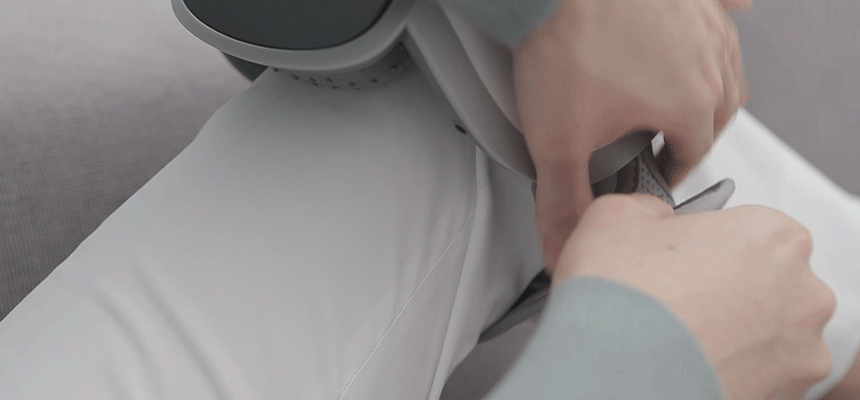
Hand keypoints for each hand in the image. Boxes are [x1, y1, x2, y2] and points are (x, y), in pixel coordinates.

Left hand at [513, 0, 748, 270]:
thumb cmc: (563, 45)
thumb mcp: (557, 142)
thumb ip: (563, 203)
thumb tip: (563, 249)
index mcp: (689, 104)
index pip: (695, 153)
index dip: (673, 170)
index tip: (657, 173)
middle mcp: (709, 62)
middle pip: (718, 112)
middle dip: (694, 133)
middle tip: (666, 142)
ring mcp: (703, 22)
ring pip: (725, 66)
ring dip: (709, 88)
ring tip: (684, 98)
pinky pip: (722, 12)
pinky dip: (722, 23)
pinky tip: (725, 19)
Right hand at [553, 194, 835, 399]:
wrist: (613, 373)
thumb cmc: (622, 293)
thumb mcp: (616, 214)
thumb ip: (653, 207)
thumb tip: (657, 220)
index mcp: (773, 234)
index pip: (748, 230)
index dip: (706, 246)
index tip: (678, 262)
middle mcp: (804, 292)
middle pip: (765, 283)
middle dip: (726, 292)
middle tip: (674, 302)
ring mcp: (801, 352)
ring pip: (766, 336)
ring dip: (731, 335)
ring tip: (676, 341)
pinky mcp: (786, 396)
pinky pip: (759, 377)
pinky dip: (729, 372)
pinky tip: (687, 367)